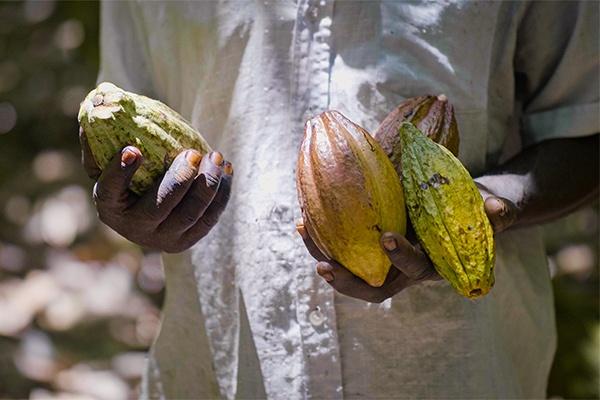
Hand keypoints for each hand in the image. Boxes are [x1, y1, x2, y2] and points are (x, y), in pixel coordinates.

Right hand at [79, 128, 232, 252]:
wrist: (149, 216)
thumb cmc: (128, 178)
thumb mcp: (108, 162)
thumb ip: (101, 137)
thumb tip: (100, 99)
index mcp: (110, 207)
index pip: (110, 191)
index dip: (120, 172)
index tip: (132, 149)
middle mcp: (135, 229)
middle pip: (159, 207)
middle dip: (179, 180)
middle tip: (193, 154)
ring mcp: (164, 238)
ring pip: (190, 214)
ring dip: (207, 185)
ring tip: (216, 157)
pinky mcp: (190, 239)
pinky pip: (210, 218)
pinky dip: (221, 193)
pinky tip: (226, 170)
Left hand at [296, 185, 517, 301]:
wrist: (464, 210)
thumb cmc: (476, 211)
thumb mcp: (490, 212)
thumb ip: (496, 214)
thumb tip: (498, 209)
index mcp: (433, 264)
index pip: (415, 269)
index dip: (401, 257)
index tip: (387, 238)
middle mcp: (405, 270)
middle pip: (373, 289)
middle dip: (348, 281)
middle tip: (325, 268)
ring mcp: (386, 262)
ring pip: (351, 272)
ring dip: (325, 257)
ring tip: (304, 230)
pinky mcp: (372, 249)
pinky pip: (344, 251)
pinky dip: (323, 239)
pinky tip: (306, 218)